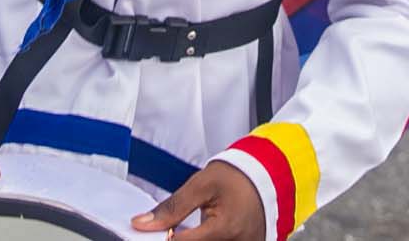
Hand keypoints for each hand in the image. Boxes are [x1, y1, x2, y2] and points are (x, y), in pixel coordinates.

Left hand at [133, 161, 264, 238]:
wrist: (266, 174)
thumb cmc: (236, 176)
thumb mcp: (200, 184)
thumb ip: (171, 208)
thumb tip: (142, 224)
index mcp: (225, 228)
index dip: (164, 237)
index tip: (154, 232)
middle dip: (181, 238)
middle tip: (178, 227)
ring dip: (197, 239)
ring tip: (202, 224)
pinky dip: (208, 240)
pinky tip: (206, 234)